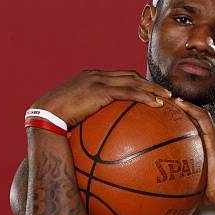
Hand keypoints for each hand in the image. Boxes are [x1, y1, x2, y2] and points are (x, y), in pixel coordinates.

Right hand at [31, 70, 171, 126]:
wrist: (45, 115)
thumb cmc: (56, 121)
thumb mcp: (73, 117)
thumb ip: (89, 120)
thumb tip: (98, 139)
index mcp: (90, 79)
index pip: (118, 77)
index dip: (136, 83)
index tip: (149, 92)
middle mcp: (96, 76)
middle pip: (130, 75)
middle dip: (149, 83)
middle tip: (165, 93)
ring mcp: (98, 81)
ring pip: (133, 80)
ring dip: (153, 88)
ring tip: (169, 98)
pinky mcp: (100, 90)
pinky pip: (129, 92)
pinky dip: (145, 97)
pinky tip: (158, 106)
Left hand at [173, 98, 214, 208]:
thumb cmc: (209, 191)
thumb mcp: (191, 179)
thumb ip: (178, 173)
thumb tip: (157, 177)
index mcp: (208, 146)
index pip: (195, 126)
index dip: (182, 117)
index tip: (165, 113)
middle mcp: (213, 138)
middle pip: (197, 116)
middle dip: (181, 107)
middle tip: (164, 101)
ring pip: (200, 113)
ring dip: (185, 104)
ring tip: (169, 98)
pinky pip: (203, 119)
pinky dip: (191, 109)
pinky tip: (178, 104)